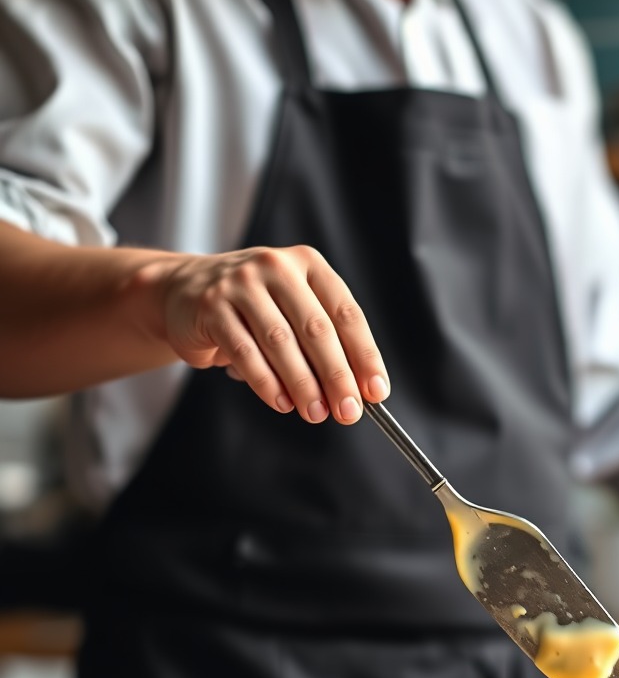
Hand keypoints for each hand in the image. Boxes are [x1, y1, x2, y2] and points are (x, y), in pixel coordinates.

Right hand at [153, 245, 388, 423]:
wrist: (184, 290)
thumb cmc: (254, 306)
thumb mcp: (294, 310)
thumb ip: (323, 344)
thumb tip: (355, 390)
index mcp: (309, 265)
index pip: (347, 314)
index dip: (365, 356)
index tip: (376, 391)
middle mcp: (277, 267)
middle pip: (317, 329)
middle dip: (337, 376)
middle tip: (349, 411)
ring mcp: (241, 283)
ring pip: (281, 342)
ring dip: (303, 384)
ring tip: (316, 413)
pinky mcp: (211, 306)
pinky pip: (245, 352)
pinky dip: (266, 382)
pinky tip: (281, 403)